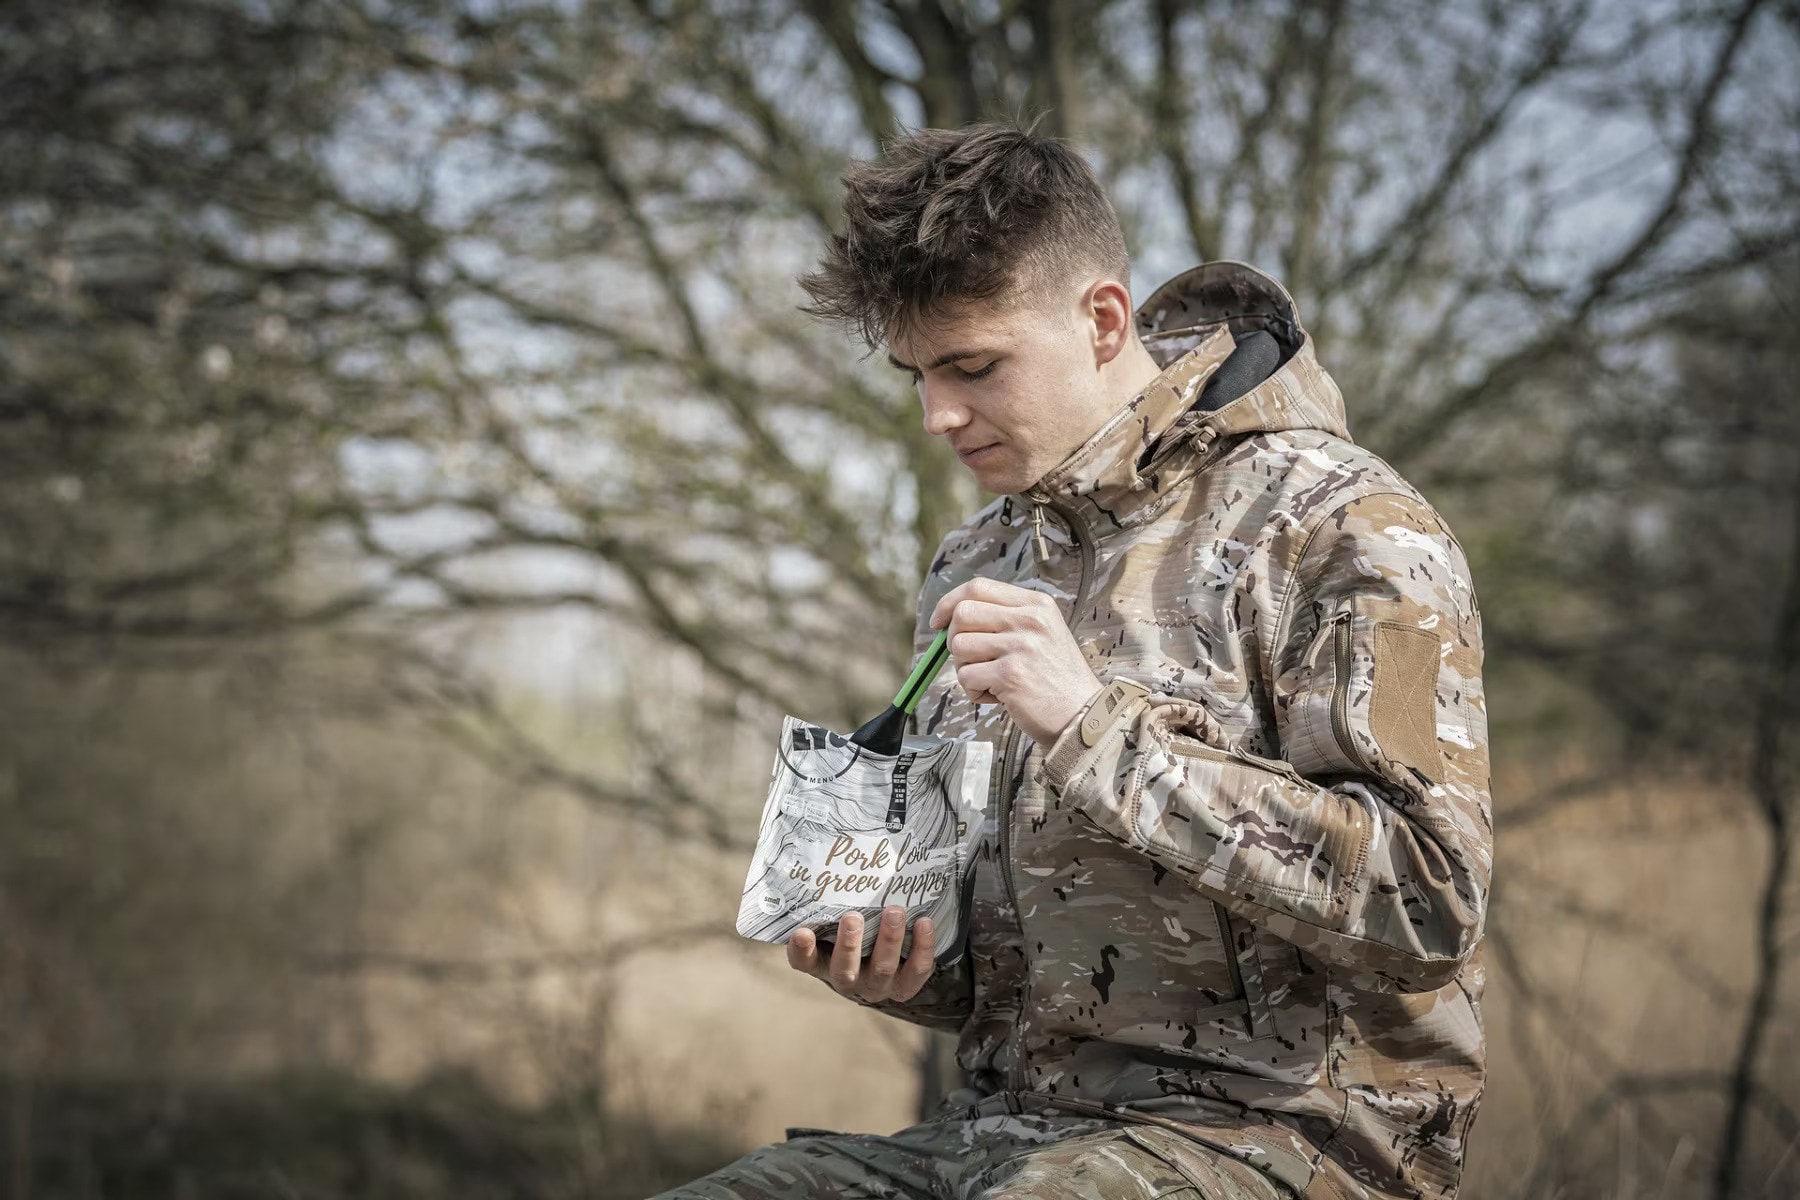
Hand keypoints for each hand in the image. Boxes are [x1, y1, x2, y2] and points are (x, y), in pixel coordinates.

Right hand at [786, 905, 935, 1001]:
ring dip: (889, 940)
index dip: (802, 950)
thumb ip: (831, 904)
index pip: (804, 961)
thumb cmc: (854, 933)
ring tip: (894, 912)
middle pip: (844, 970)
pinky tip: (924, 922)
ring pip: (883, 969)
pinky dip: (922, 947)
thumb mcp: (836, 924)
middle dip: (849, 945)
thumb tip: (833, 856)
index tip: (802, 933)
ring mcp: (877, 985)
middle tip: (852, 917)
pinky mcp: (906, 985)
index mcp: (823, 963)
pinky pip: (916, 970)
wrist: (885, 963)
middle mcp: (848, 979)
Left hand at [929, 577, 1103, 745]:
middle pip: (962, 614)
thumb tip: (952, 618)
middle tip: (971, 659)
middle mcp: (1030, 620)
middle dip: (954, 639)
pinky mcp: (1010, 675)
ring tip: (991, 681)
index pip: (978, 587)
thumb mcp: (1043, 633)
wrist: (1084, 716)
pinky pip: (966, 676)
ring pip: (959, 646)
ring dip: (966, 668)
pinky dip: (974, 691)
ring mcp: (1021, 646)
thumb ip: (1006, 618)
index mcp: (1037, 604)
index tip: (938, 621)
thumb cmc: (1057, 678)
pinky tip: (998, 696)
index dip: (949, 602)